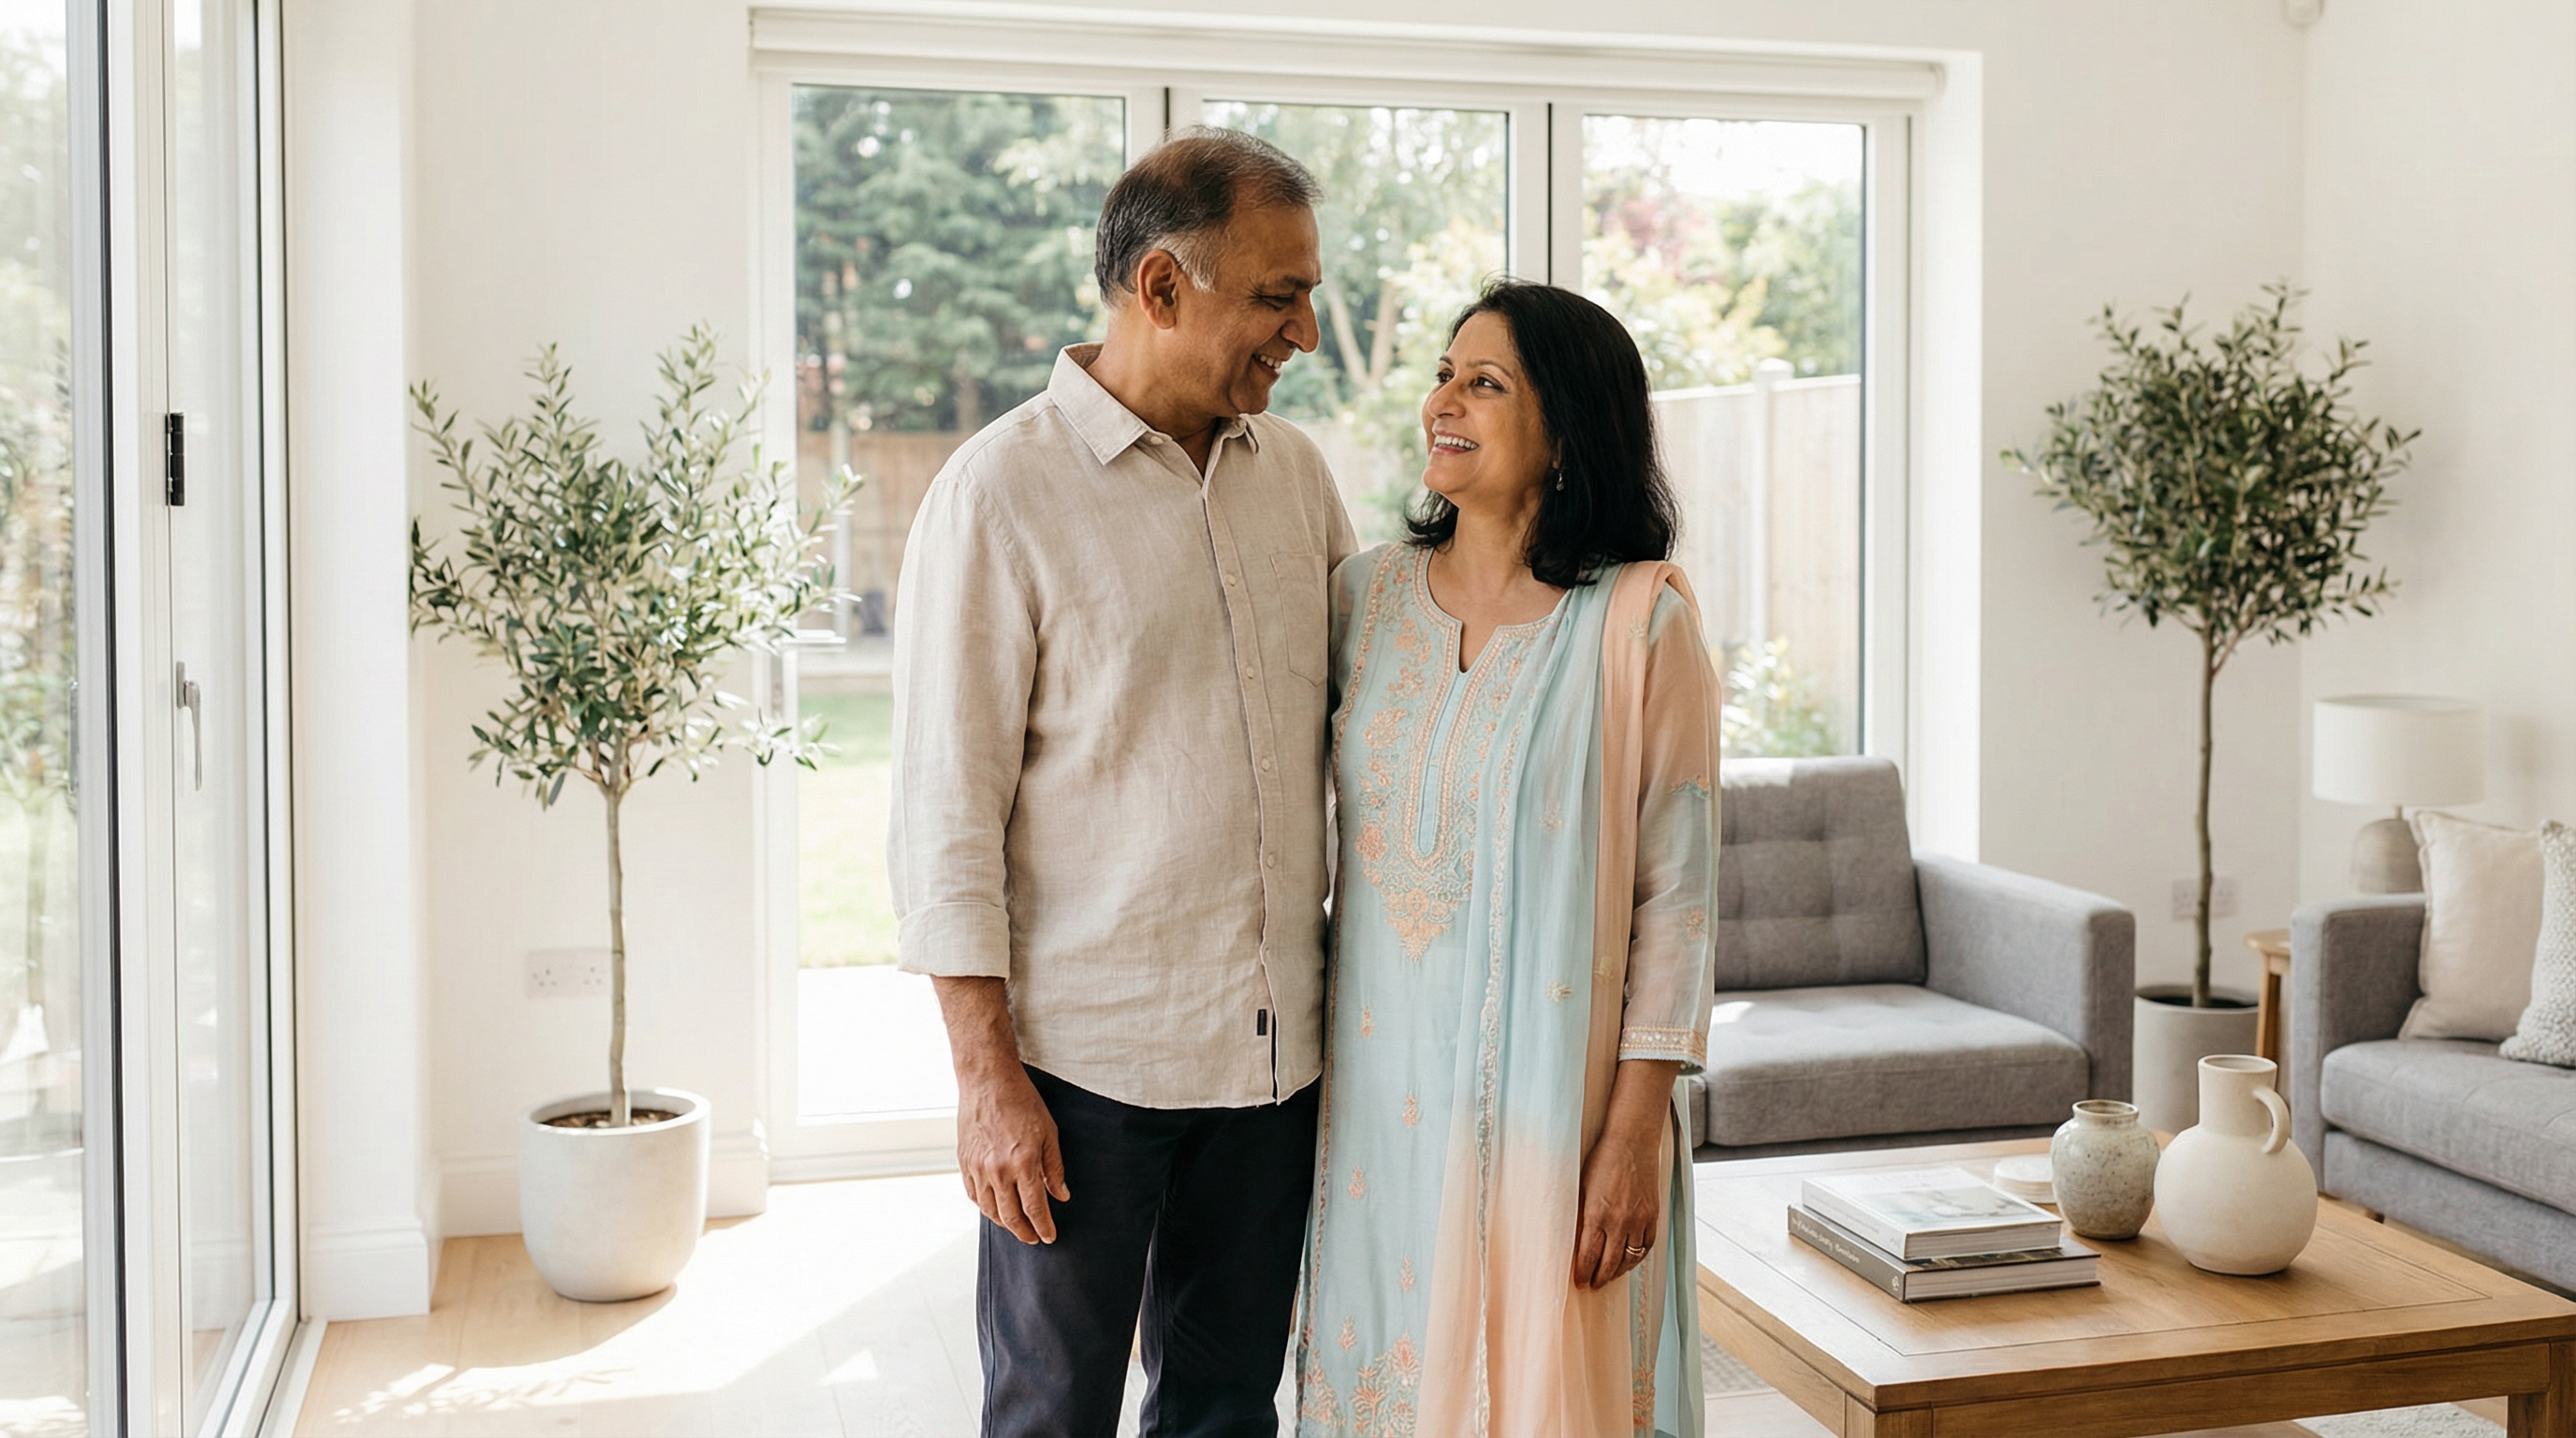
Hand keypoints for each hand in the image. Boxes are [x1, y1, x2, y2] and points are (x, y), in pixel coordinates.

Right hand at [956, 1066, 1070, 1244]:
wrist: (988, 1082)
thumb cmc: (1021, 1102)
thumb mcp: (1048, 1132)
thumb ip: (1054, 1167)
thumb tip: (1061, 1195)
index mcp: (1023, 1163)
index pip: (1035, 1208)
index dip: (1044, 1226)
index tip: (1049, 1237)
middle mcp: (998, 1170)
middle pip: (1010, 1216)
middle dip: (1024, 1232)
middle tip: (1033, 1238)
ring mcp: (977, 1168)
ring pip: (989, 1209)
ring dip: (1004, 1223)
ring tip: (1016, 1226)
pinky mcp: (964, 1162)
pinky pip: (973, 1195)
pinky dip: (985, 1206)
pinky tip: (995, 1208)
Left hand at [1572, 1057, 1681, 1288]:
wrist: (1632, 1142)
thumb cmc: (1602, 1160)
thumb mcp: (1581, 1186)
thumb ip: (1580, 1214)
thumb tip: (1573, 1239)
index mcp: (1596, 1215)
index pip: (1588, 1255)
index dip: (1583, 1273)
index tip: (1579, 1283)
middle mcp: (1619, 1222)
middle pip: (1609, 1263)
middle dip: (1599, 1278)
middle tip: (1592, 1285)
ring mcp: (1639, 1220)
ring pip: (1629, 1258)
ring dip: (1618, 1272)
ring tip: (1609, 1277)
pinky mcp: (1653, 1216)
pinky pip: (1646, 1246)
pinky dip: (1638, 1258)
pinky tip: (1630, 1262)